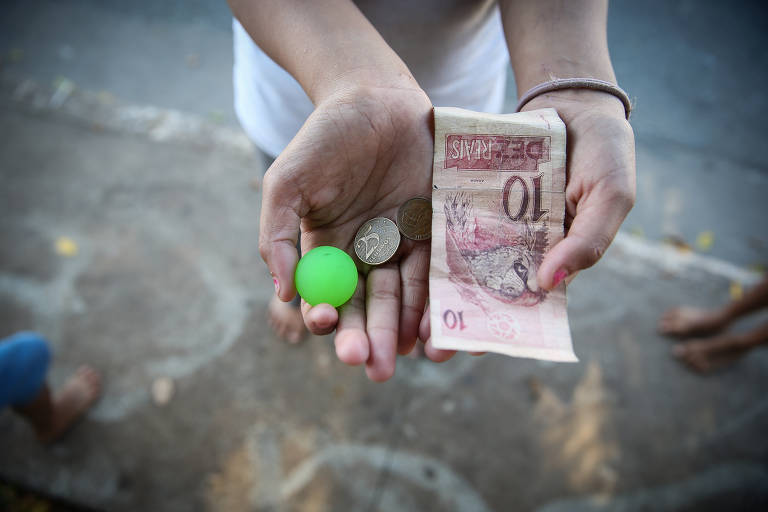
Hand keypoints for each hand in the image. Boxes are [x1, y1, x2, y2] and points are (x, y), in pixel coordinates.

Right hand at [259, 85, 433, 380]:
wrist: (375, 97)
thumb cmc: (325, 138)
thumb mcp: (287, 183)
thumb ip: (276, 236)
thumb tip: (283, 294)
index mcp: (327, 248)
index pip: (328, 295)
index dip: (329, 316)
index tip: (328, 324)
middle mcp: (365, 253)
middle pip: (368, 306)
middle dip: (370, 338)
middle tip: (376, 369)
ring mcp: (402, 244)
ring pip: (404, 296)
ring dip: (406, 330)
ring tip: (411, 356)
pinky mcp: (436, 231)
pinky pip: (437, 271)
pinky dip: (437, 300)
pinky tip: (437, 327)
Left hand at [419, 90, 635, 360]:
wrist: (574, 105)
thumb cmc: (605, 155)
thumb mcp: (611, 196)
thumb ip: (587, 240)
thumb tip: (549, 283)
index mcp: (551, 261)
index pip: (522, 306)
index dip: (497, 329)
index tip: (470, 348)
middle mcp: (515, 250)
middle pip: (481, 293)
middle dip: (454, 320)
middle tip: (426, 348)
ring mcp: (489, 225)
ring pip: (456, 265)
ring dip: (432, 293)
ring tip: (404, 320)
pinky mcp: (468, 198)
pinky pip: (444, 222)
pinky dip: (424, 242)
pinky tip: (397, 261)